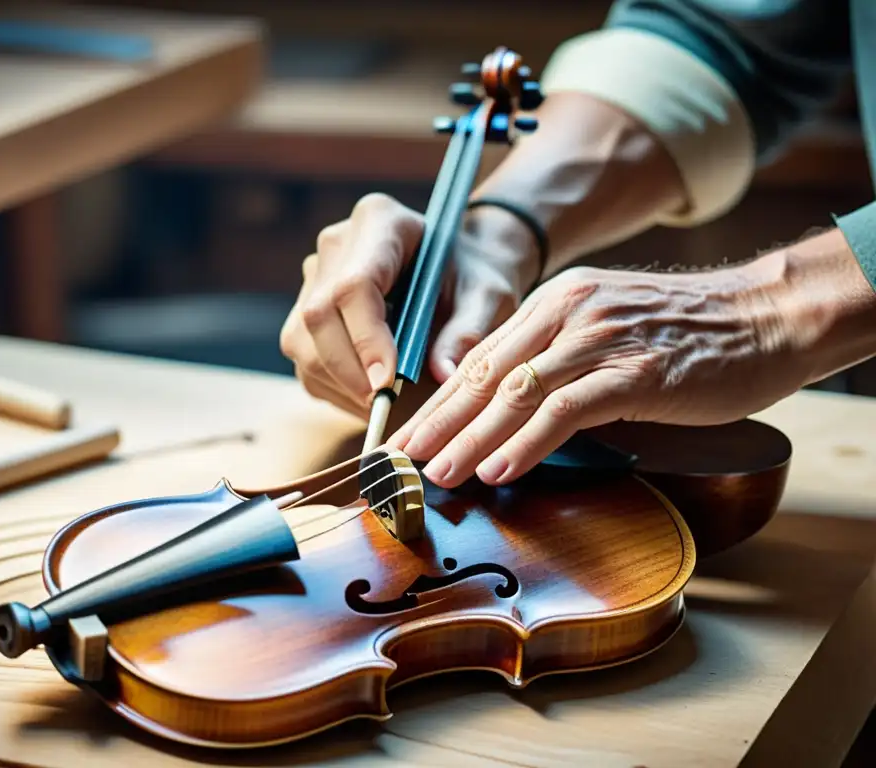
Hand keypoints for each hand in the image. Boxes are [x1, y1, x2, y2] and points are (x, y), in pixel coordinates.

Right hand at [280, 193, 540, 418]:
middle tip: (386, 406)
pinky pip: (305, 360)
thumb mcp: (487, 299)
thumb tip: (443, 374)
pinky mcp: (305, 313)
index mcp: (380, 221)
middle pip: (319, 316)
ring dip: (340, 384)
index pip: (355, 285)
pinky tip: (372, 393)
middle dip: (349, 371)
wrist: (459, 274)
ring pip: (302, 343)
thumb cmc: (475, 280)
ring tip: (386, 403)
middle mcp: (337, 244)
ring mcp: (314, 277)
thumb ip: (467, 331)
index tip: (388, 383)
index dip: (366, 339)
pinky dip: (335, 389)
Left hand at [386, 255, 814, 488]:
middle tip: (402, 459)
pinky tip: (499, 469)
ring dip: (471, 438)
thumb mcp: (608, 326)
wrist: (764, 316)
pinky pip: (565, 410)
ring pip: (516, 392)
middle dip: (439, 422)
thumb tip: (513, 400)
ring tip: (438, 473)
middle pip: (486, 374)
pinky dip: (526, 443)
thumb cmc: (688, 331)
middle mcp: (568, 313)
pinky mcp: (634, 372)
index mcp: (556, 302)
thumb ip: (560, 352)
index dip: (441, 401)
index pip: (482, 356)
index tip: (411, 435)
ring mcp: (601, 341)